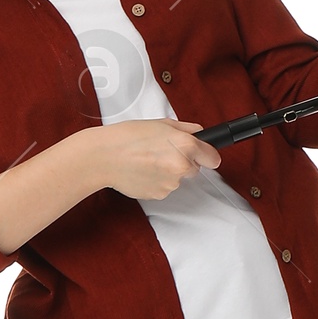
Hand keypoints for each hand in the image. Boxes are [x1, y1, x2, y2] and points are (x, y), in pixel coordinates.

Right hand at [88, 119, 221, 199]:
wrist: (104, 157)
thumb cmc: (128, 137)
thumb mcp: (160, 123)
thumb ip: (185, 129)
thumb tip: (199, 133)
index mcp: (186, 145)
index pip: (213, 158)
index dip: (207, 155)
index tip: (203, 154)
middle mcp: (182, 166)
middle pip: (195, 169)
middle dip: (184, 162)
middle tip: (162, 152)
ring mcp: (171, 183)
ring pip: (178, 179)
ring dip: (168, 172)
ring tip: (147, 160)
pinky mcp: (159, 195)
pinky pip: (164, 188)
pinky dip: (156, 181)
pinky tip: (142, 171)